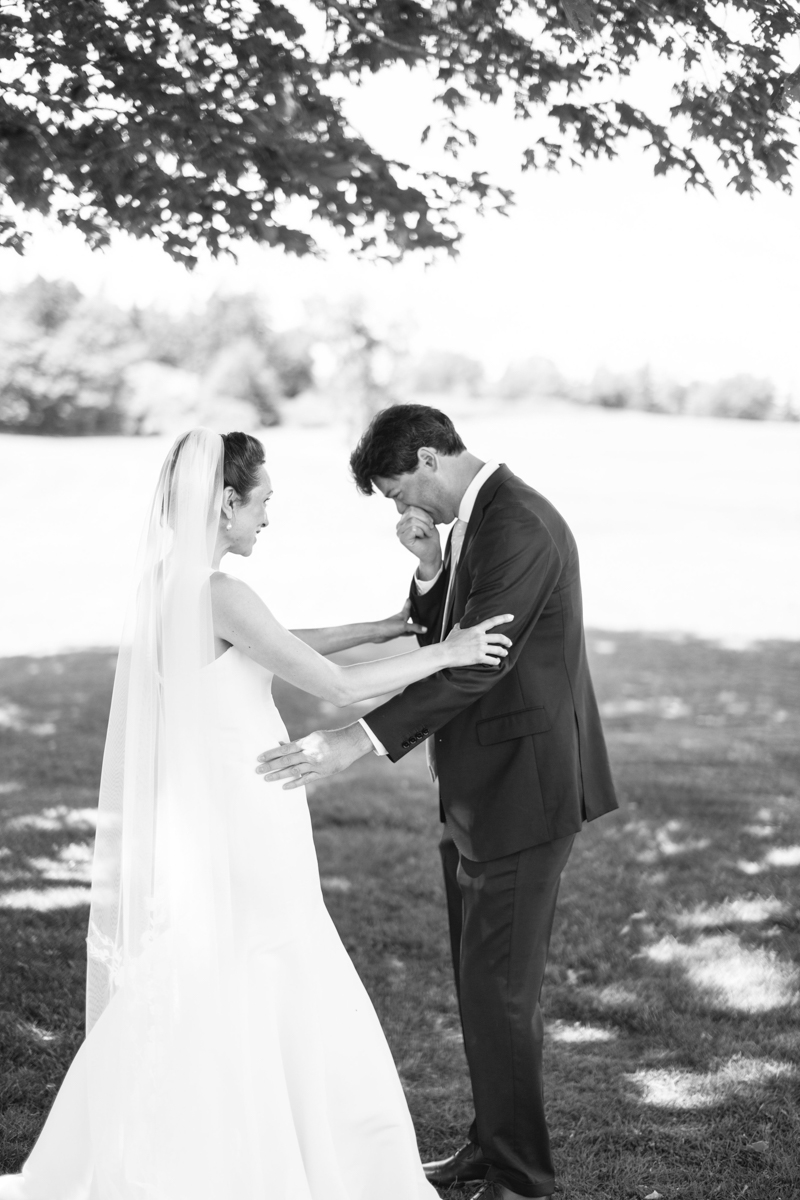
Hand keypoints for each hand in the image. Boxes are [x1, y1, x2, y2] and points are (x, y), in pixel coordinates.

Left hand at [255, 723, 371, 789]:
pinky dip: (294, 783)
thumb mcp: (314, 737)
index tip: (259, 758)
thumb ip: (298, 744)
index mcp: (306, 743)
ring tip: (266, 779)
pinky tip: (284, 787)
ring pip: (293, 771)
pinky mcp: (322, 773)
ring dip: (279, 775)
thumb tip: (281, 746)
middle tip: (257, 770)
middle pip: (286, 760)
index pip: (284, 749)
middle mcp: (309, 754)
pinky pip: (306, 780)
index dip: (271, 754)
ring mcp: (315, 764)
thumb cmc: (330, 738)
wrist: (350, 743)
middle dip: (270, 766)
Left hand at [372, 599, 426, 642]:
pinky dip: (410, 633)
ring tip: (420, 623)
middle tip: (420, 610)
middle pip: (410, 614)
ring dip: (414, 624)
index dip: (411, 600)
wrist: (377, 633)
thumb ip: (415, 627)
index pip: (408, 605)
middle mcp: (401, 619)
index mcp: (403, 614)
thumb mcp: (404, 626)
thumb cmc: (386, 626)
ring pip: (409, 624)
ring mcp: (399, 626)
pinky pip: (406, 632)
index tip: (414, 596)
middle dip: (415, 613)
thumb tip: (424, 628)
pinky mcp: (397, 632)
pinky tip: (413, 634)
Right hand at [396, 506, 442, 575]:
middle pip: (411, 512)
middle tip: (430, 527)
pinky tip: (423, 537)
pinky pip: (413, 529)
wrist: (433, 551)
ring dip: (425, 527)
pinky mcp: (403, 540)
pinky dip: (421, 532)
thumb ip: (418, 512)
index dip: (423, 513)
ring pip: (412, 520)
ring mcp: (400, 533)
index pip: (411, 508)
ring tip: (428, 533)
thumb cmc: (430, 536)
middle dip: (425, 519)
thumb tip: (412, 504)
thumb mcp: (425, 520)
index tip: (430, 522)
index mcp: (404, 519)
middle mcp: (399, 525)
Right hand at [444, 614, 513, 667]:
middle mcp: (480, 637)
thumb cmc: (449, 642)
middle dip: (507, 641)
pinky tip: (496, 661)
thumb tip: (459, 624)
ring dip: (503, 652)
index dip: (503, 618)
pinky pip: (492, 660)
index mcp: (476, 630)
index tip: (511, 617)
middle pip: (499, 637)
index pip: (492, 621)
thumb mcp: (455, 631)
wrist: (445, 653)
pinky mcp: (479, 657)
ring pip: (498, 649)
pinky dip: (496, 661)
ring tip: (504, 653)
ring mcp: (480, 648)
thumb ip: (460, 627)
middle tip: (509, 643)